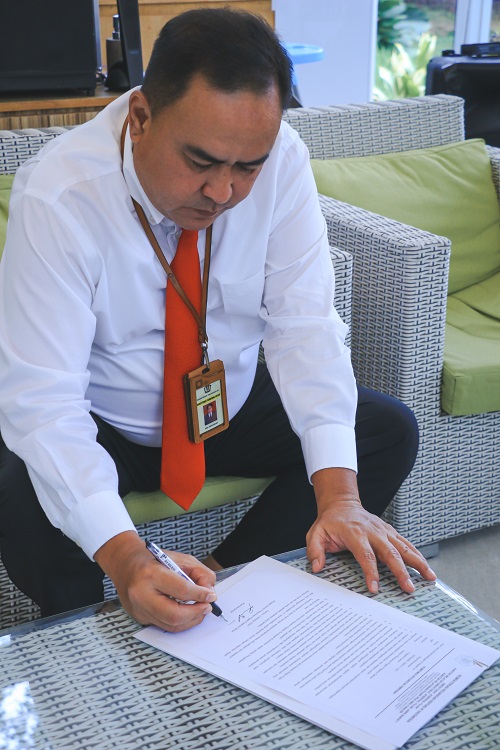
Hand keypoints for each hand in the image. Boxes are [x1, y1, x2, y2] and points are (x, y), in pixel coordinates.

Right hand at [94, 531, 216, 630]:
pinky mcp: (139, 618)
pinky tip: (188, 613)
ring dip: (191, 620)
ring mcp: (139, 609)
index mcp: (151, 574)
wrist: (125, 564)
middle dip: (196, 613)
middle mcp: (142, 594)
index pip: (181, 590)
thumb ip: (198, 572)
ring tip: (200, 610)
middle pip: (174, 614)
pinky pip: (164, 626)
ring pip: (170, 625)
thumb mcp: (179, 558)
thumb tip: (209, 592)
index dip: (200, 595)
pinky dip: (180, 622)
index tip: (211, 596)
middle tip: (207, 607)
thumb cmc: (152, 560)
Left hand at [307, 468, 435, 593]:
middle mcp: (373, 531)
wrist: (341, 504)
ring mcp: (384, 531)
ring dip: (418, 562)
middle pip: (390, 553)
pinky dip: (417, 554)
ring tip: (430, 577)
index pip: (366, 555)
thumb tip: (317, 567)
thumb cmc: (330, 522)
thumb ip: (315, 550)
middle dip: (401, 572)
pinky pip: (406, 543)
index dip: (371, 572)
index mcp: (355, 533)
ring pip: (404, 547)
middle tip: (409, 588)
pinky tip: (426, 566)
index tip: (375, 588)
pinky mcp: (389, 531)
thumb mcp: (315, 533)